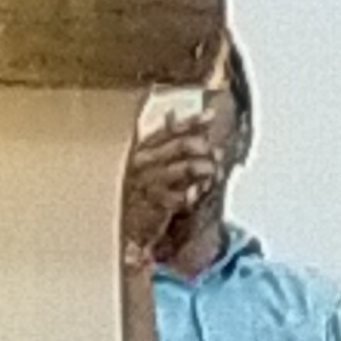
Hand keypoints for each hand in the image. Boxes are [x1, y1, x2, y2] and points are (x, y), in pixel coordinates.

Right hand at [120, 113, 221, 257]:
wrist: (124, 224)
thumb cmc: (138, 189)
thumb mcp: (145, 162)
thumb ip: (164, 140)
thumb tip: (177, 116)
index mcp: (142, 148)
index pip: (170, 130)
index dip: (192, 121)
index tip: (211, 115)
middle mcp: (144, 162)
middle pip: (183, 145)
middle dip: (205, 147)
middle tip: (216, 154)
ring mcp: (150, 182)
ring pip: (189, 167)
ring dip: (207, 168)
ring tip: (215, 173)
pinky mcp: (158, 203)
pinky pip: (188, 193)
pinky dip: (199, 190)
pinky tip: (201, 191)